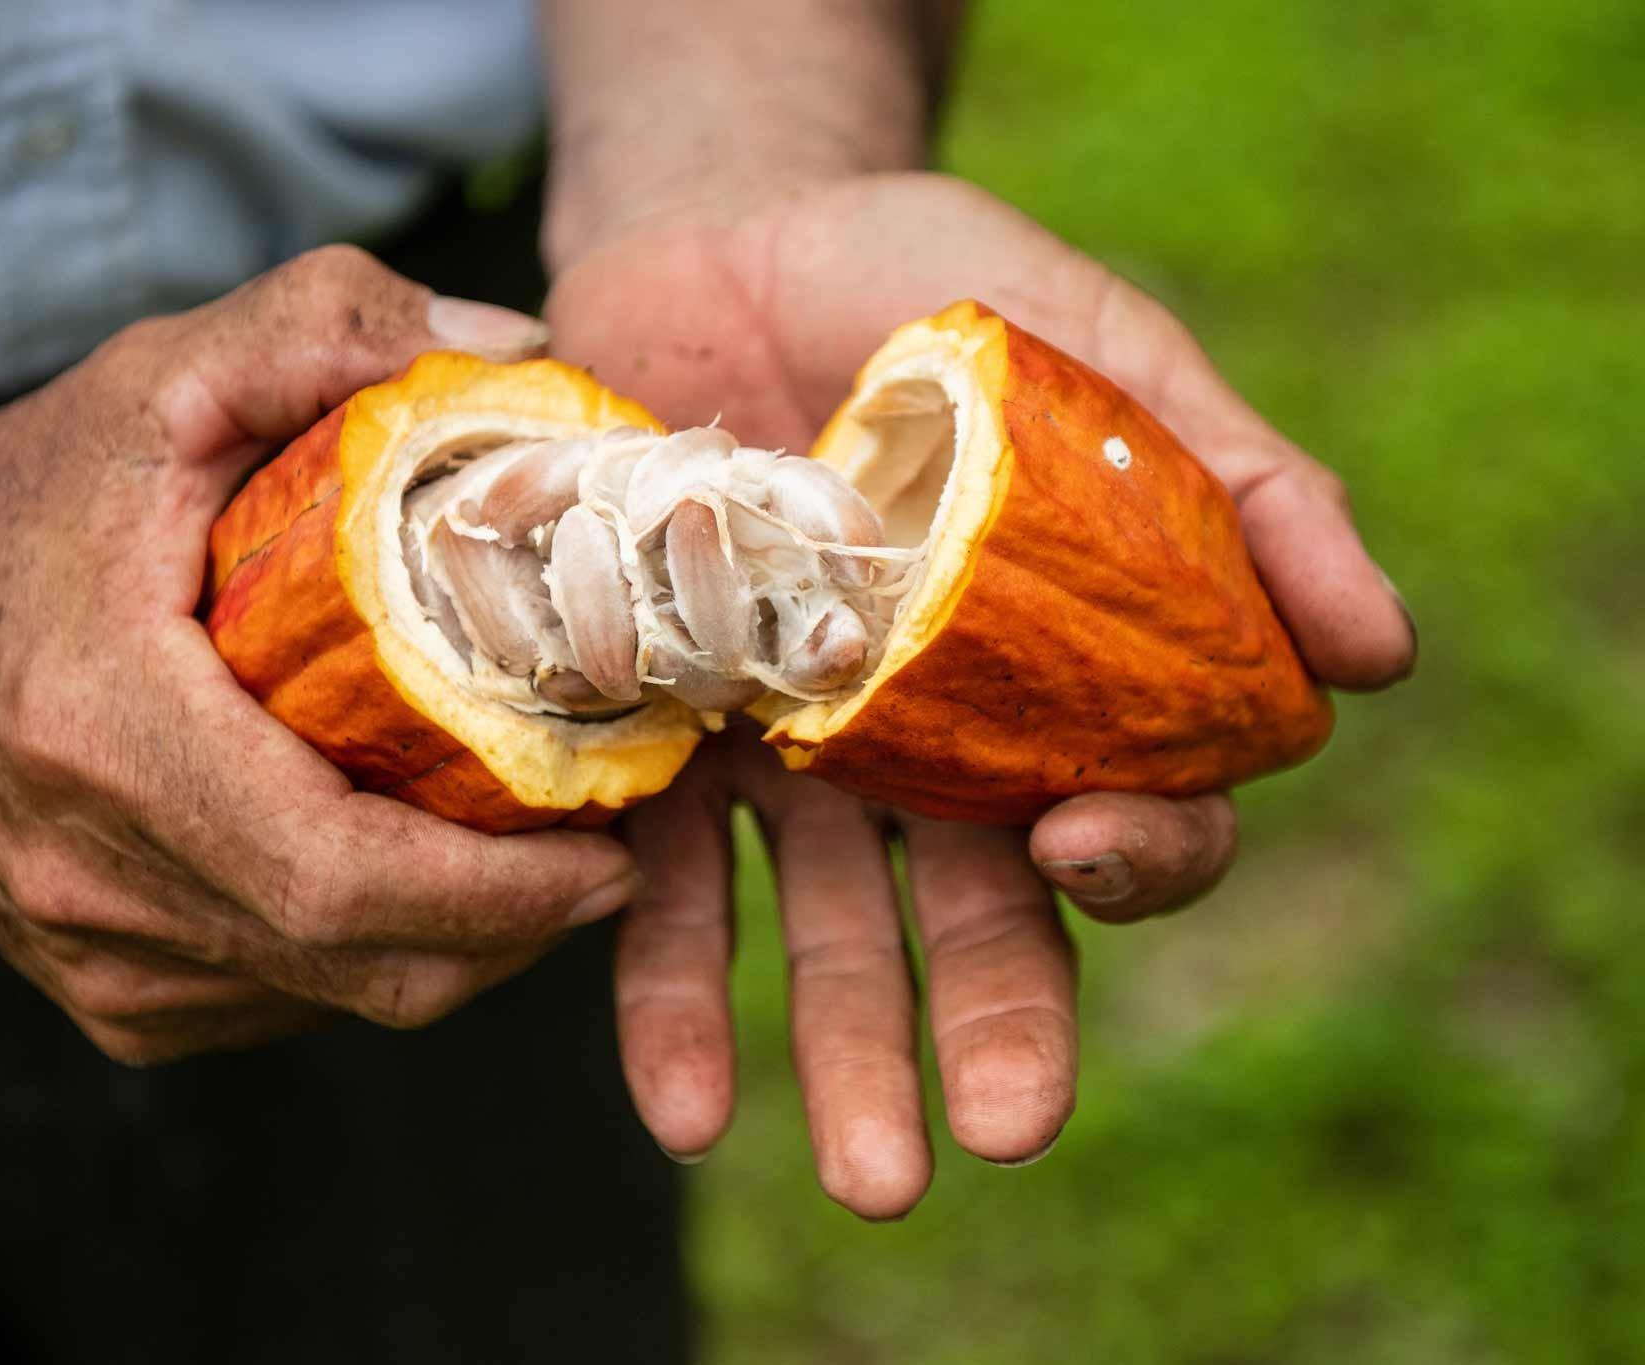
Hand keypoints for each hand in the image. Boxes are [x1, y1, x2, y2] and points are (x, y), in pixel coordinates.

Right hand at [0, 246, 637, 1063]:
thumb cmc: (0, 517)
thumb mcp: (151, 382)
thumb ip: (320, 326)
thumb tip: (511, 348)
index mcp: (106, 738)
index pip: (334, 877)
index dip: (499, 891)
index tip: (612, 853)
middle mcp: (96, 882)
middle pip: (366, 966)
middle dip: (520, 927)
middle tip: (610, 846)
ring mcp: (100, 960)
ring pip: (340, 1000)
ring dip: (464, 944)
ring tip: (538, 851)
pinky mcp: (112, 996)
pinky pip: (290, 1002)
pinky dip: (379, 956)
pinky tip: (423, 877)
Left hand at [547, 172, 1416, 1212]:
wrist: (714, 237)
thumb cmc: (925, 285)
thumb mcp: (1102, 345)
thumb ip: (1242, 483)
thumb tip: (1381, 653)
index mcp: (1048, 674)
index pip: (1129, 810)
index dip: (1138, 855)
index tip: (1091, 849)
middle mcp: (919, 744)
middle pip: (974, 916)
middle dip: (990, 1032)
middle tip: (994, 1144)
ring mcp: (783, 750)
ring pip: (825, 930)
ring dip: (840, 1055)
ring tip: (861, 1177)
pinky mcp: (656, 730)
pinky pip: (662, 878)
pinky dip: (670, 992)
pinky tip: (687, 1107)